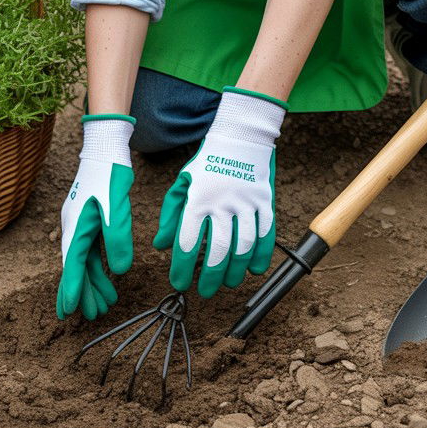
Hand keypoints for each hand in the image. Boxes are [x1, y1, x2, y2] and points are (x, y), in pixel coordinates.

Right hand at [56, 114, 134, 319]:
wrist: (106, 146)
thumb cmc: (110, 174)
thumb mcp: (116, 207)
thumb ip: (117, 239)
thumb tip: (119, 271)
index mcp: (76, 226)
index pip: (72, 265)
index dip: (71, 289)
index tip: (68, 312)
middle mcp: (73, 226)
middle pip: (75, 266)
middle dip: (82, 292)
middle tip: (92, 315)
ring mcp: (80, 222)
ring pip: (84, 259)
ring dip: (92, 281)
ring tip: (106, 302)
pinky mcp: (89, 217)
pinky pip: (90, 249)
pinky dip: (97, 265)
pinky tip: (108, 276)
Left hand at [153, 87, 285, 297]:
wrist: (241, 136)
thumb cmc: (207, 162)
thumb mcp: (182, 183)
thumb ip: (170, 215)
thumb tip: (160, 246)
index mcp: (198, 199)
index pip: (188, 242)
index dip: (182, 267)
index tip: (179, 282)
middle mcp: (222, 203)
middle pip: (218, 250)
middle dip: (210, 277)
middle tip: (204, 291)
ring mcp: (246, 203)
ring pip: (243, 246)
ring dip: (235, 271)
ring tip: (228, 283)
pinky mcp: (265, 201)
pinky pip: (265, 234)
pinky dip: (261, 255)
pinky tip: (254, 270)